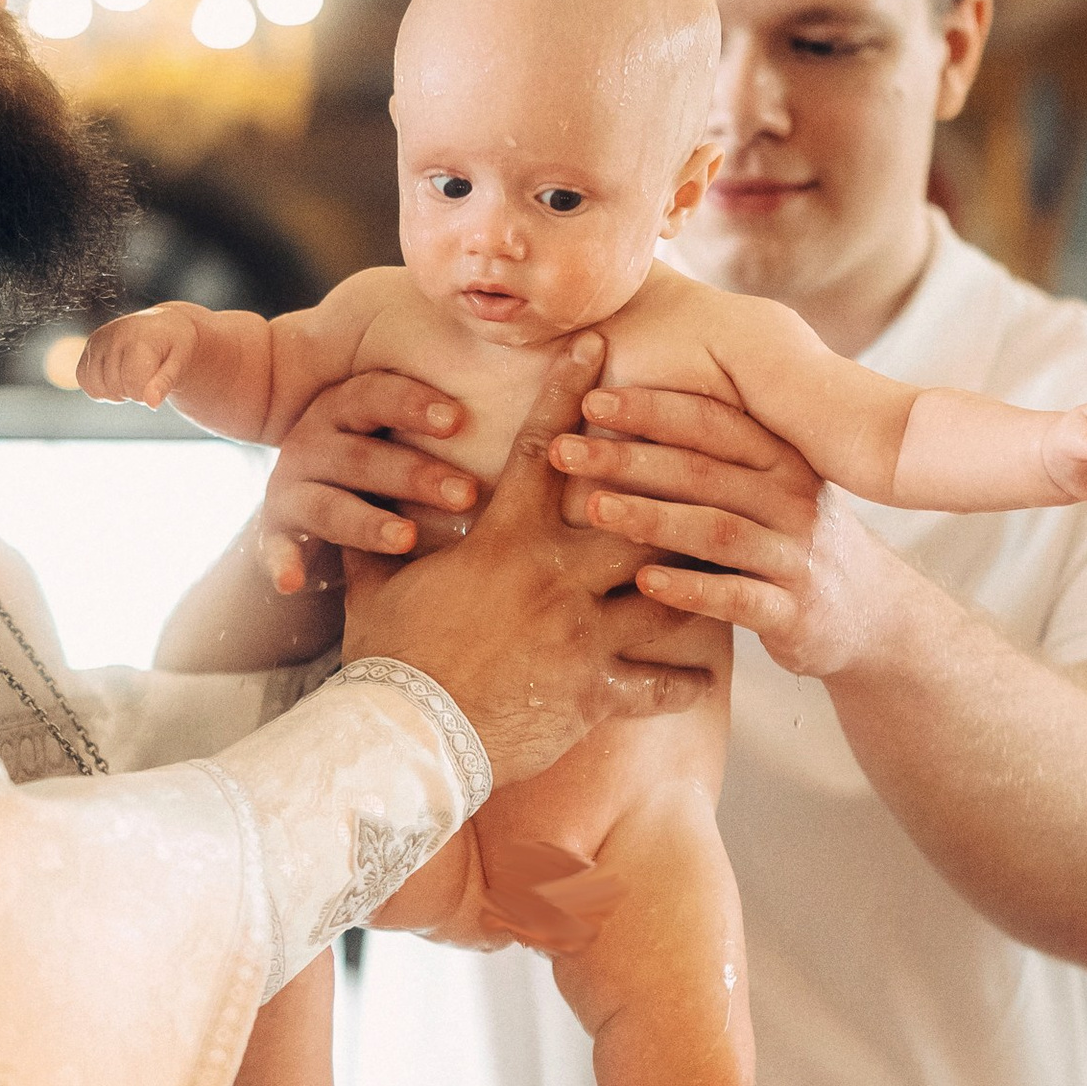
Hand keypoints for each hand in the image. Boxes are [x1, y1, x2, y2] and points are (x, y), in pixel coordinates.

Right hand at [78, 305, 200, 408]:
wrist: (164, 325)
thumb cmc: (175, 346)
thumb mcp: (179, 362)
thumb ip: (165, 383)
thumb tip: (151, 404)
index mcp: (138, 339)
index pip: (133, 386)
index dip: (146, 395)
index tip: (157, 383)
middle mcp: (114, 336)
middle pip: (115, 388)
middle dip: (132, 392)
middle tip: (146, 377)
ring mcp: (98, 340)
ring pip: (97, 387)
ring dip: (115, 392)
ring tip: (132, 376)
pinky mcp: (89, 345)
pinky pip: (84, 380)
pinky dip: (99, 387)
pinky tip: (117, 377)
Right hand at [257, 368, 480, 593]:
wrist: (314, 504)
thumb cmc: (387, 460)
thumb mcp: (404, 429)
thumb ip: (450, 415)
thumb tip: (523, 404)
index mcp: (345, 407)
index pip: (375, 395)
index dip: (412, 405)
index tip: (458, 421)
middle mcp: (313, 441)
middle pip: (360, 455)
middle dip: (413, 474)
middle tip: (466, 495)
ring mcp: (292, 487)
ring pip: (327, 504)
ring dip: (366, 523)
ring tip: (407, 539)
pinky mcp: (277, 532)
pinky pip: (275, 549)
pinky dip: (281, 563)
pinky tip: (294, 582)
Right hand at [342, 338, 724, 783]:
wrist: (404, 741)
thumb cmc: (387, 661)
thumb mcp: (377, 590)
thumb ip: (379, 544)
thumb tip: (359, 513)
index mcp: (505, 541)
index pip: (544, 448)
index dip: (569, 390)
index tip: (598, 345)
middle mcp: (556, 578)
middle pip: (640, 516)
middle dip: (673, 495)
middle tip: (710, 477)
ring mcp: (583, 636)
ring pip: (669, 597)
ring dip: (699, 588)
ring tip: (727, 578)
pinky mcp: (596, 692)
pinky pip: (660, 683)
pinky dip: (684, 681)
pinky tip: (702, 678)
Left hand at [547, 384, 888, 680]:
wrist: (871, 616)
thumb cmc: (791, 542)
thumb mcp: (769, 489)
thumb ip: (717, 457)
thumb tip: (629, 409)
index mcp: (783, 459)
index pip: (713, 421)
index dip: (652, 408)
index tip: (591, 398)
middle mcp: (794, 499)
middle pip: (704, 470)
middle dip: (630, 457)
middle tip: (565, 451)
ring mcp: (796, 556)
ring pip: (717, 530)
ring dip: (651, 517)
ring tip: (592, 509)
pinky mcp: (794, 612)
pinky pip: (737, 597)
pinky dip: (689, 589)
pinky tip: (643, 582)